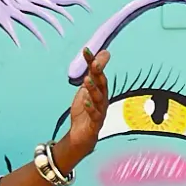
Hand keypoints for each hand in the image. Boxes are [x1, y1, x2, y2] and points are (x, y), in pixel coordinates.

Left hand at [57, 51, 110, 169]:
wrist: (82, 136)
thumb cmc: (85, 112)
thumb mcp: (86, 90)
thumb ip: (92, 74)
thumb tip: (101, 54)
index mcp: (100, 91)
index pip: (97, 73)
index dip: (93, 61)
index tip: (86, 50)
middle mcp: (102, 99)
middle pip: (102, 84)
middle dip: (98, 73)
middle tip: (94, 63)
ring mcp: (100, 112)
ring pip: (98, 99)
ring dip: (93, 89)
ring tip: (87, 80)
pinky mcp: (95, 124)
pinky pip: (94, 115)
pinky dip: (91, 108)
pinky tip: (85, 101)